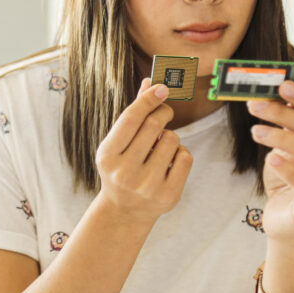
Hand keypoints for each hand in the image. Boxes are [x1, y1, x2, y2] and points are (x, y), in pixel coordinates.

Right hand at [95, 78, 193, 225]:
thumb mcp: (118, 143)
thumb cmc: (120, 167)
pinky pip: (185, 157)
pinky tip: (169, 161)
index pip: (131, 119)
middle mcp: (125, 172)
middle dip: (163, 112)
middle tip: (164, 112)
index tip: (162, 87)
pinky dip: (180, 153)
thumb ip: (133, 114)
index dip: (148, 99)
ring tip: (159, 147)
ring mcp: (147, 186)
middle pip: (154, 125)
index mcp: (107, 154)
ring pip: (172, 139)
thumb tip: (149, 82)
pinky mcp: (168, 196)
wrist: (124, 211)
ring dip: (170, 136)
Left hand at [248, 81, 293, 240]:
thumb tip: (278, 95)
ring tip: (255, 131)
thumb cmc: (287, 177)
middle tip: (256, 105)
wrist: (285, 218)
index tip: (282, 85)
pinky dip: (288, 169)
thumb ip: (288, 125)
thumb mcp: (286, 147)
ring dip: (282, 138)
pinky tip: (270, 158)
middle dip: (285, 114)